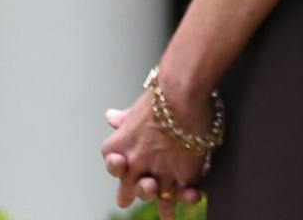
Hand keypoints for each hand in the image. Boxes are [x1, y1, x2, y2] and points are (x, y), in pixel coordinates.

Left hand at [101, 89, 208, 217]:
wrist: (181, 94)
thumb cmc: (159, 97)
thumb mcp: (136, 110)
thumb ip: (125, 121)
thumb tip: (110, 118)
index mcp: (119, 147)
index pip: (114, 165)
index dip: (118, 167)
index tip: (122, 167)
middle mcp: (134, 165)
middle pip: (129, 190)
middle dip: (132, 194)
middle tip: (131, 199)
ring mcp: (158, 173)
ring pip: (157, 197)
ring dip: (163, 207)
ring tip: (167, 215)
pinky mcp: (182, 176)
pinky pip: (184, 194)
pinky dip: (189, 197)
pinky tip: (192, 198)